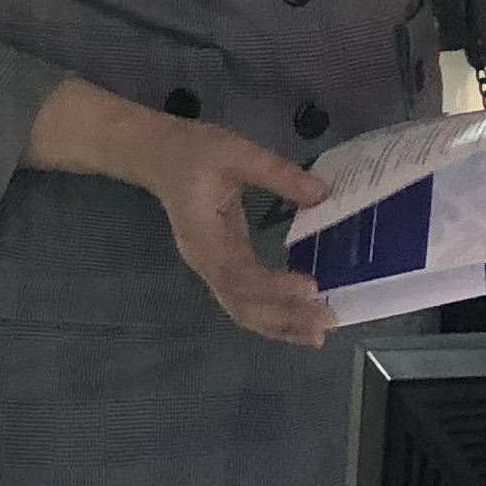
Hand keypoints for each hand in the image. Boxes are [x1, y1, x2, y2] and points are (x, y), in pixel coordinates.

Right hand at [134, 115, 332, 347]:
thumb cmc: (194, 152)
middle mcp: (205, 262)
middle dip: (285, 317)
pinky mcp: (219, 266)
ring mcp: (210, 268)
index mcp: (205, 236)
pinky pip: (242, 301)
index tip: (310, 286)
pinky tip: (295, 321)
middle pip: (242, 304)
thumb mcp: (236, 151)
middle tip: (327, 321)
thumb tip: (321, 194)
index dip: (274, 287)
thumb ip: (277, 172)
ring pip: (242, 310)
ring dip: (279, 325)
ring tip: (316, 334)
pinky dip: (270, 316)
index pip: (239, 274)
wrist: (158, 156)